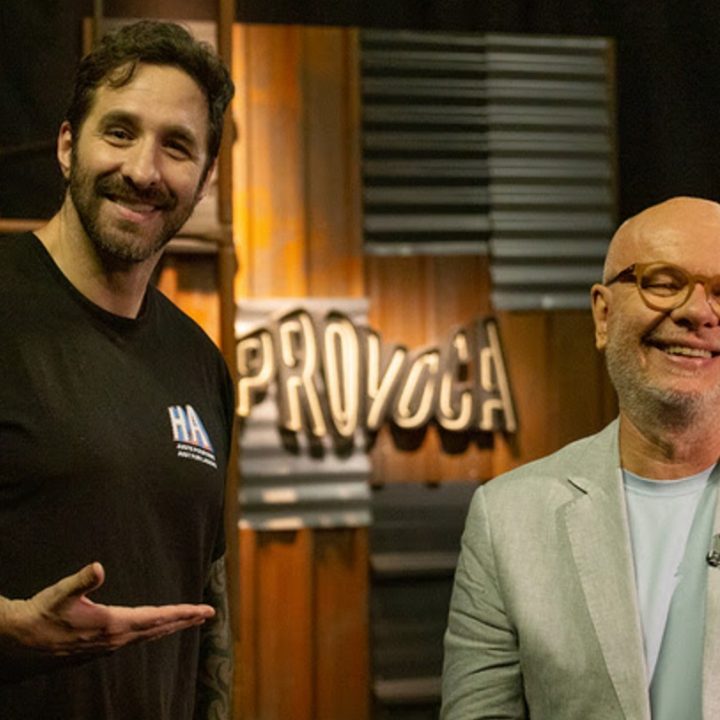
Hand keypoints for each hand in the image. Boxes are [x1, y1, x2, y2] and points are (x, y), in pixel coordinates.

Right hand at [1, 562, 214, 656]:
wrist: (19, 643)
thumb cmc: (41, 614)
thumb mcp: (61, 593)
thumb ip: (82, 580)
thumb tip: (98, 567)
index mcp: (112, 625)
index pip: (156, 618)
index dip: (182, 613)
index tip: (204, 610)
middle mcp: (115, 639)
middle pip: (158, 629)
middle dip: (184, 620)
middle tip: (207, 614)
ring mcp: (108, 647)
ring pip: (148, 637)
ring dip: (170, 627)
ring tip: (188, 620)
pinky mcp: (100, 649)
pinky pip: (136, 641)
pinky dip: (152, 633)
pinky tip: (154, 630)